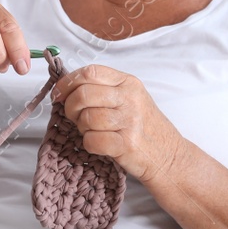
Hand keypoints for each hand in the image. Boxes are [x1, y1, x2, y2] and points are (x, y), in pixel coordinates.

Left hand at [51, 64, 185, 185]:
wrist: (168, 155)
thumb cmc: (144, 127)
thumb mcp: (130, 98)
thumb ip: (103, 89)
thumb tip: (65, 88)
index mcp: (128, 83)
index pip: (90, 72)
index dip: (68, 82)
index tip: (59, 94)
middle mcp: (130, 98)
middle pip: (83, 94)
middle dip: (70, 107)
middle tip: (74, 117)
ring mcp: (129, 121)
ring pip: (86, 118)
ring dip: (81, 128)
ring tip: (92, 131)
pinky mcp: (126, 144)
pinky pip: (92, 140)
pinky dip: (89, 144)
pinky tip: (98, 144)